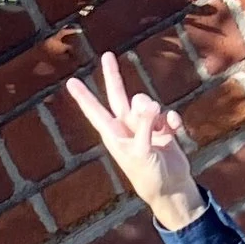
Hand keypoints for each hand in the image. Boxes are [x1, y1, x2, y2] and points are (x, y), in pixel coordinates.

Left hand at [63, 48, 202, 231]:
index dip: (84, 97)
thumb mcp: (141, 151)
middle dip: (113, 76)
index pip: (96, 111)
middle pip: (119, 95)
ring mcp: (145, 127)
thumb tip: (151, 104)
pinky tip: (174, 129)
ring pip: (146, 102)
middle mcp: (127, 127)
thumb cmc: (148, 174)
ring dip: (152, 110)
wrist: (170, 188)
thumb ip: (143, 125)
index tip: (71, 81)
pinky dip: (171, 119)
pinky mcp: (163, 129)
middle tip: (107, 55)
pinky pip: (167, 114)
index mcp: (113, 135)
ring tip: (158, 127)